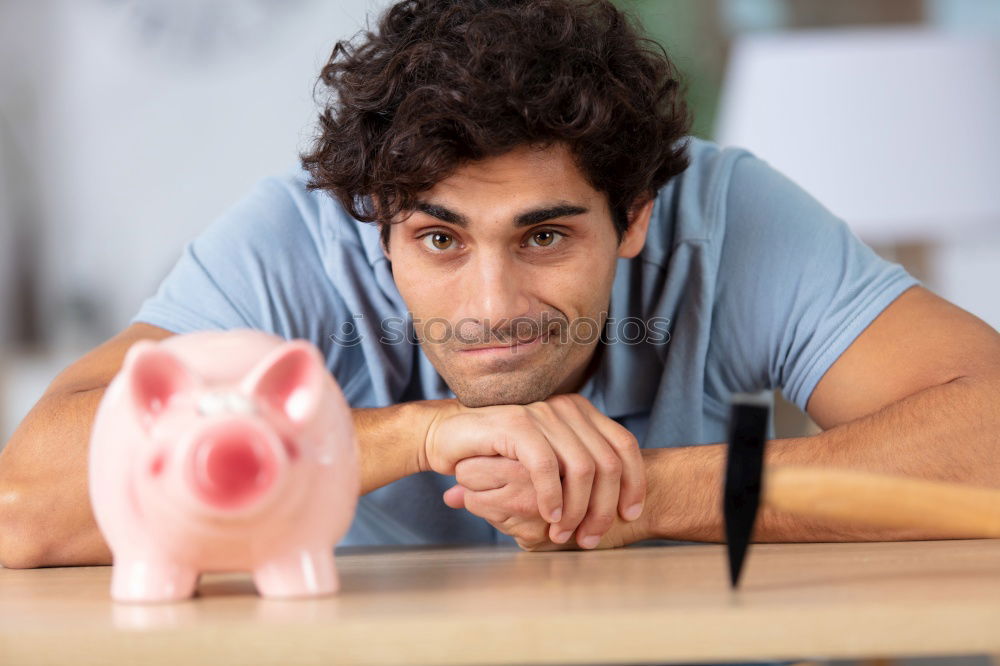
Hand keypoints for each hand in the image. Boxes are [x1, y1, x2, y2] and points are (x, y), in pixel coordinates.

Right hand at [421, 393, 645, 548]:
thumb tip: (619, 501)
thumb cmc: (499, 453)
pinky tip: (548, 517)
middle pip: (609, 462)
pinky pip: (547, 467)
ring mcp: (542, 413)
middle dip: (604, 507)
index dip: (634, 483)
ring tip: (566, 534)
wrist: (447, 436)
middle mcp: (567, 408)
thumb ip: (578, 470)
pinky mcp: (517, 425)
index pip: (624, 446)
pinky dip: (552, 497)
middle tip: (591, 537)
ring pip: (583, 467)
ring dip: (578, 509)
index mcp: (580, 412)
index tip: (629, 515)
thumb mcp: (548, 459)